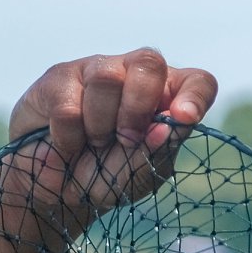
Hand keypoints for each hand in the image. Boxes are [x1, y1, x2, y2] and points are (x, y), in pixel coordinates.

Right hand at [0, 49, 218, 252]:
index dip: (194, 96)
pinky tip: (67, 146)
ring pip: (106, 78)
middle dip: (137, 107)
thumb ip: (154, 154)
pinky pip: (68, 105)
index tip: (183, 118)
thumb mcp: (136, 178)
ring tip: (93, 145)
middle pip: (149, 62)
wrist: (54, 190)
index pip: (197, 82)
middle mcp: (134, 76)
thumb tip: (166, 127)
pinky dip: (68, 138)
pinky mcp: (59, 77)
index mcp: (166, 100)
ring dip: (100, 125)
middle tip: (125, 139)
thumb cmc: (105, 178)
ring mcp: (96, 70)